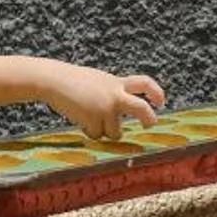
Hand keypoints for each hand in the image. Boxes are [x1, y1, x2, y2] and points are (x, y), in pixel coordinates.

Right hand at [47, 65, 166, 139]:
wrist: (55, 80)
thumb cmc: (74, 81)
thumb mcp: (99, 81)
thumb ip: (112, 92)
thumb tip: (121, 113)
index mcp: (117, 83)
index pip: (143, 83)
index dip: (156, 91)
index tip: (161, 101)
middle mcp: (115, 95)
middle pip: (141, 108)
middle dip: (148, 118)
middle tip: (149, 124)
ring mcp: (105, 108)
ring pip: (114, 132)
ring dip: (103, 130)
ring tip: (89, 116)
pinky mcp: (94, 119)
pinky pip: (97, 135)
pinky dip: (89, 132)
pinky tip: (80, 119)